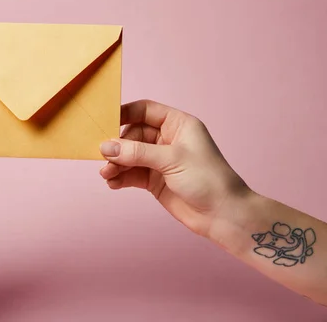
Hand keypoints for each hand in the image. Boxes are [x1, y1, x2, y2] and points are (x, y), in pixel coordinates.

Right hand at [99, 100, 249, 237]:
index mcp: (177, 124)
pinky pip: (131, 173)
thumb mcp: (171, 159)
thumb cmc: (208, 180)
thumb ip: (137, 152)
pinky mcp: (154, 180)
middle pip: (132, 134)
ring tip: (107, 174)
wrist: (223, 216)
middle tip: (104, 157)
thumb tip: (106, 147)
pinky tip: (114, 183)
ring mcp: (159, 160)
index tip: (104, 121)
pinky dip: (120, 177)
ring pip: (129, 156)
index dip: (124, 113)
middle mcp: (167, 139)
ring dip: (116, 164)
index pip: (144, 111)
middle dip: (117, 145)